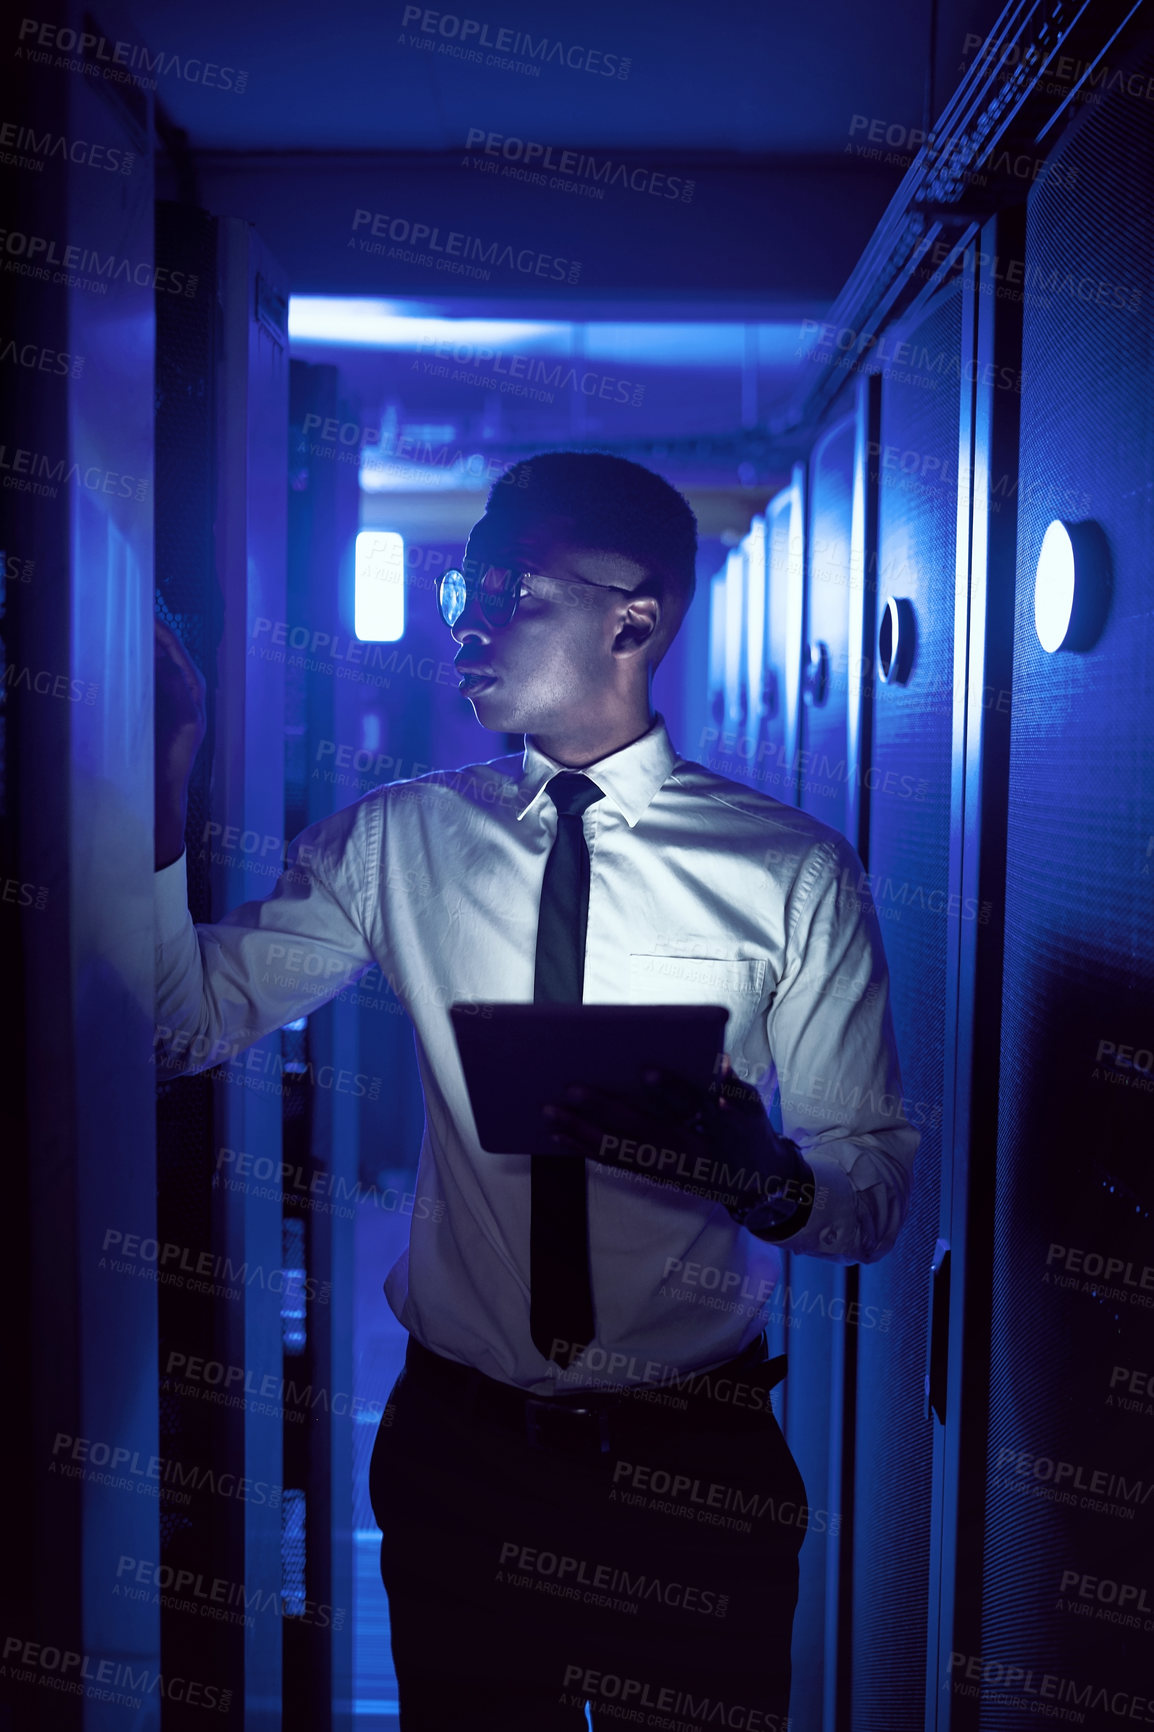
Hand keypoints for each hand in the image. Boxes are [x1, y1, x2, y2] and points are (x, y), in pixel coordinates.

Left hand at [155, 615, 206, 869]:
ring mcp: (196, 714)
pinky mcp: (193, 728)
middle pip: (183, 660)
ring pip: (186, 674)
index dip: (162, 636)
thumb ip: (151, 691)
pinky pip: (186, 698)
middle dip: (167, 636)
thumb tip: (138, 660)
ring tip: (155, 631)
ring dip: (172, 652)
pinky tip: (163, 665)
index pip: (174, 658)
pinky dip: (176, 681)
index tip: (146, 616)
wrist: (164, 788)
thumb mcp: (150, 716)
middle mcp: (194, 702)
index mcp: (184, 696)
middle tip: (149, 615)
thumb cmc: (154, 754)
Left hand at [542, 1056, 812, 1218]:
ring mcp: (665, 1167)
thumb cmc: (752, 1136)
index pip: (690, 1105)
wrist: (756, 1186)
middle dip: (603, 1109)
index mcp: (712, 1130)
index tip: (645, 1070)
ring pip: (617, 1149)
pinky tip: (560, 1138)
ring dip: (580, 1132)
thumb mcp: (753, 1108)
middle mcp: (684, 1151)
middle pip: (639, 1128)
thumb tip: (721, 1063)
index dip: (670, 1088)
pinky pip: (614, 1163)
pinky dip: (585, 1149)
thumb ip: (734, 1087)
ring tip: (549, 1114)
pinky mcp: (654, 1175)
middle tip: (571, 1089)